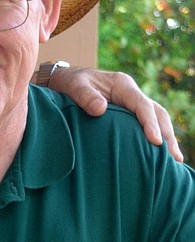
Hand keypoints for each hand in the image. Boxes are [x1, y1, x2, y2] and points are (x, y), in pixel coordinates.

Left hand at [50, 66, 182, 161]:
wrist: (67, 80)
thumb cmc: (71, 84)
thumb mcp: (74, 87)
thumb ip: (85, 97)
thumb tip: (100, 110)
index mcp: (122, 85)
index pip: (142, 105)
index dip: (150, 123)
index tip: (155, 141)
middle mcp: (131, 94)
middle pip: (157, 113)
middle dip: (167, 134)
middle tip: (174, 157)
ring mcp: (131, 104)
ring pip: (156, 119)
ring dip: (166, 138)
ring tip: (174, 160)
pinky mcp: (128, 114)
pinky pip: (145, 125)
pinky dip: (155, 139)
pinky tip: (159, 156)